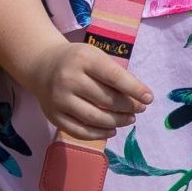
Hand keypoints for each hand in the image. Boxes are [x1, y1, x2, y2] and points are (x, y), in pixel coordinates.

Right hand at [27, 38, 152, 140]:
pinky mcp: (53, 116)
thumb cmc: (77, 60)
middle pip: (106, 99)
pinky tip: (111, 130)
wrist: (42, 65)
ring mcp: (59, 100)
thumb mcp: (95, 56)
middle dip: (127, 107)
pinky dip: (99, 134)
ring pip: (94, 118)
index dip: (134, 89)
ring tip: (129, 119)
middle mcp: (69, 79)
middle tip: (140, 110)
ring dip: (117, 122)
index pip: (114, 76)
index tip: (149, 98)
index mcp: (84, 59)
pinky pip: (80, 131)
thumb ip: (114, 74)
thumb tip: (139, 97)